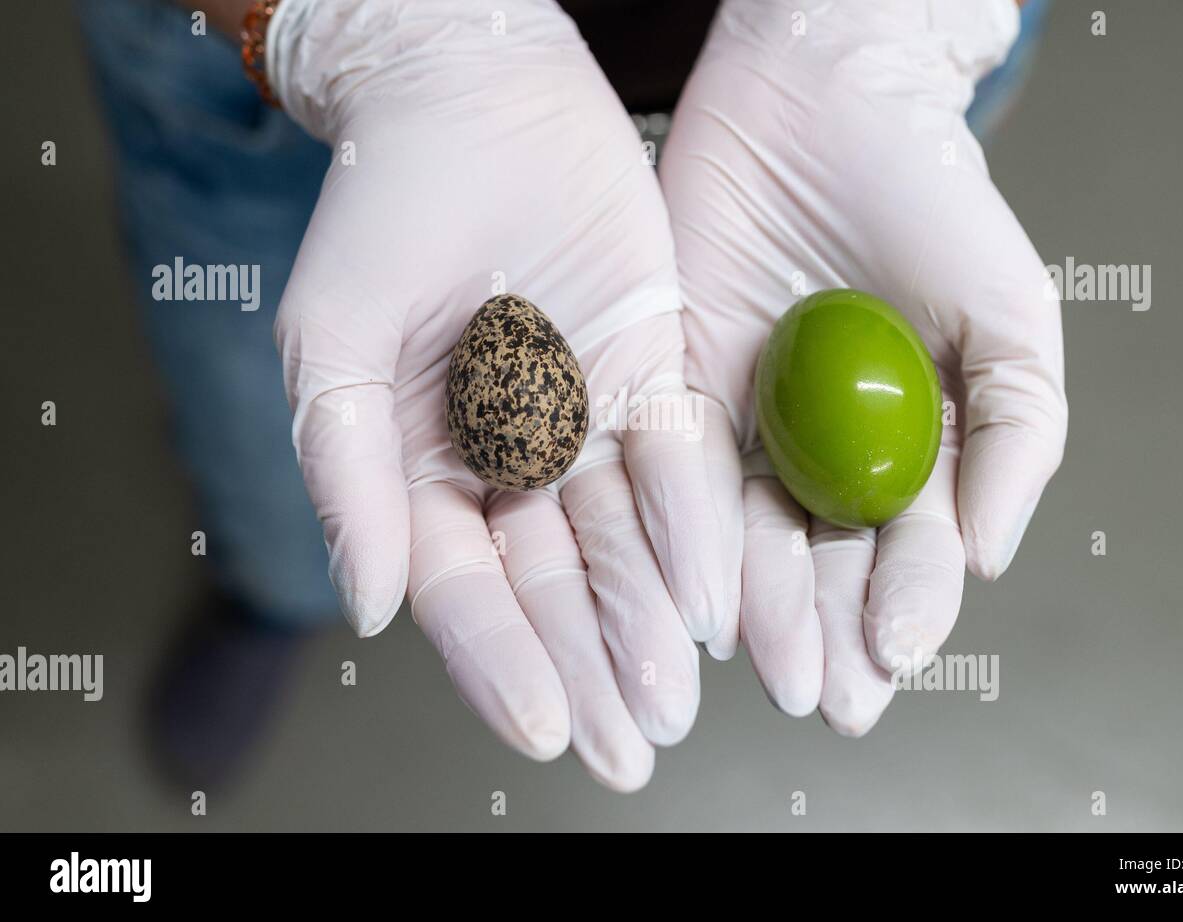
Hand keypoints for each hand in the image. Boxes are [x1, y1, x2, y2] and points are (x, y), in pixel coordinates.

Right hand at [268, 0, 726, 789]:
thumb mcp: (335, 345)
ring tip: (678, 696)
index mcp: (424, 470)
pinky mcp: (651, 376)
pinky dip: (694, 527)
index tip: (548, 728)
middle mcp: (509, 464)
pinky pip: (678, 464)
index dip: (504, 661)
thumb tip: (372, 610)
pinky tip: (716, 594)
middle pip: (554, 587)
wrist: (473, 95)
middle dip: (592, 670)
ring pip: (623, 544)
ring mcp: (584, 424)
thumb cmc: (383, 211)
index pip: (465, 589)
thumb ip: (351, 479)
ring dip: (650, 621)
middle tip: (633, 747)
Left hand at [660, 0, 1066, 733]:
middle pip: (821, 563)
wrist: (827, 101)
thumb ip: (1017, 436)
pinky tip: (701, 589)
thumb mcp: (1010, 318)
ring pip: (748, 536)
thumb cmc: (931, 200)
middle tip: (825, 695)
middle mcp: (823, 452)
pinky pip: (680, 475)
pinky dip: (690, 535)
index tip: (897, 655)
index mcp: (905, 450)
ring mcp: (748, 426)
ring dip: (760, 607)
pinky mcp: (675, 389)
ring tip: (772, 664)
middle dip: (825, 633)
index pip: (905, 552)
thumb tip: (990, 558)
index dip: (906, 608)